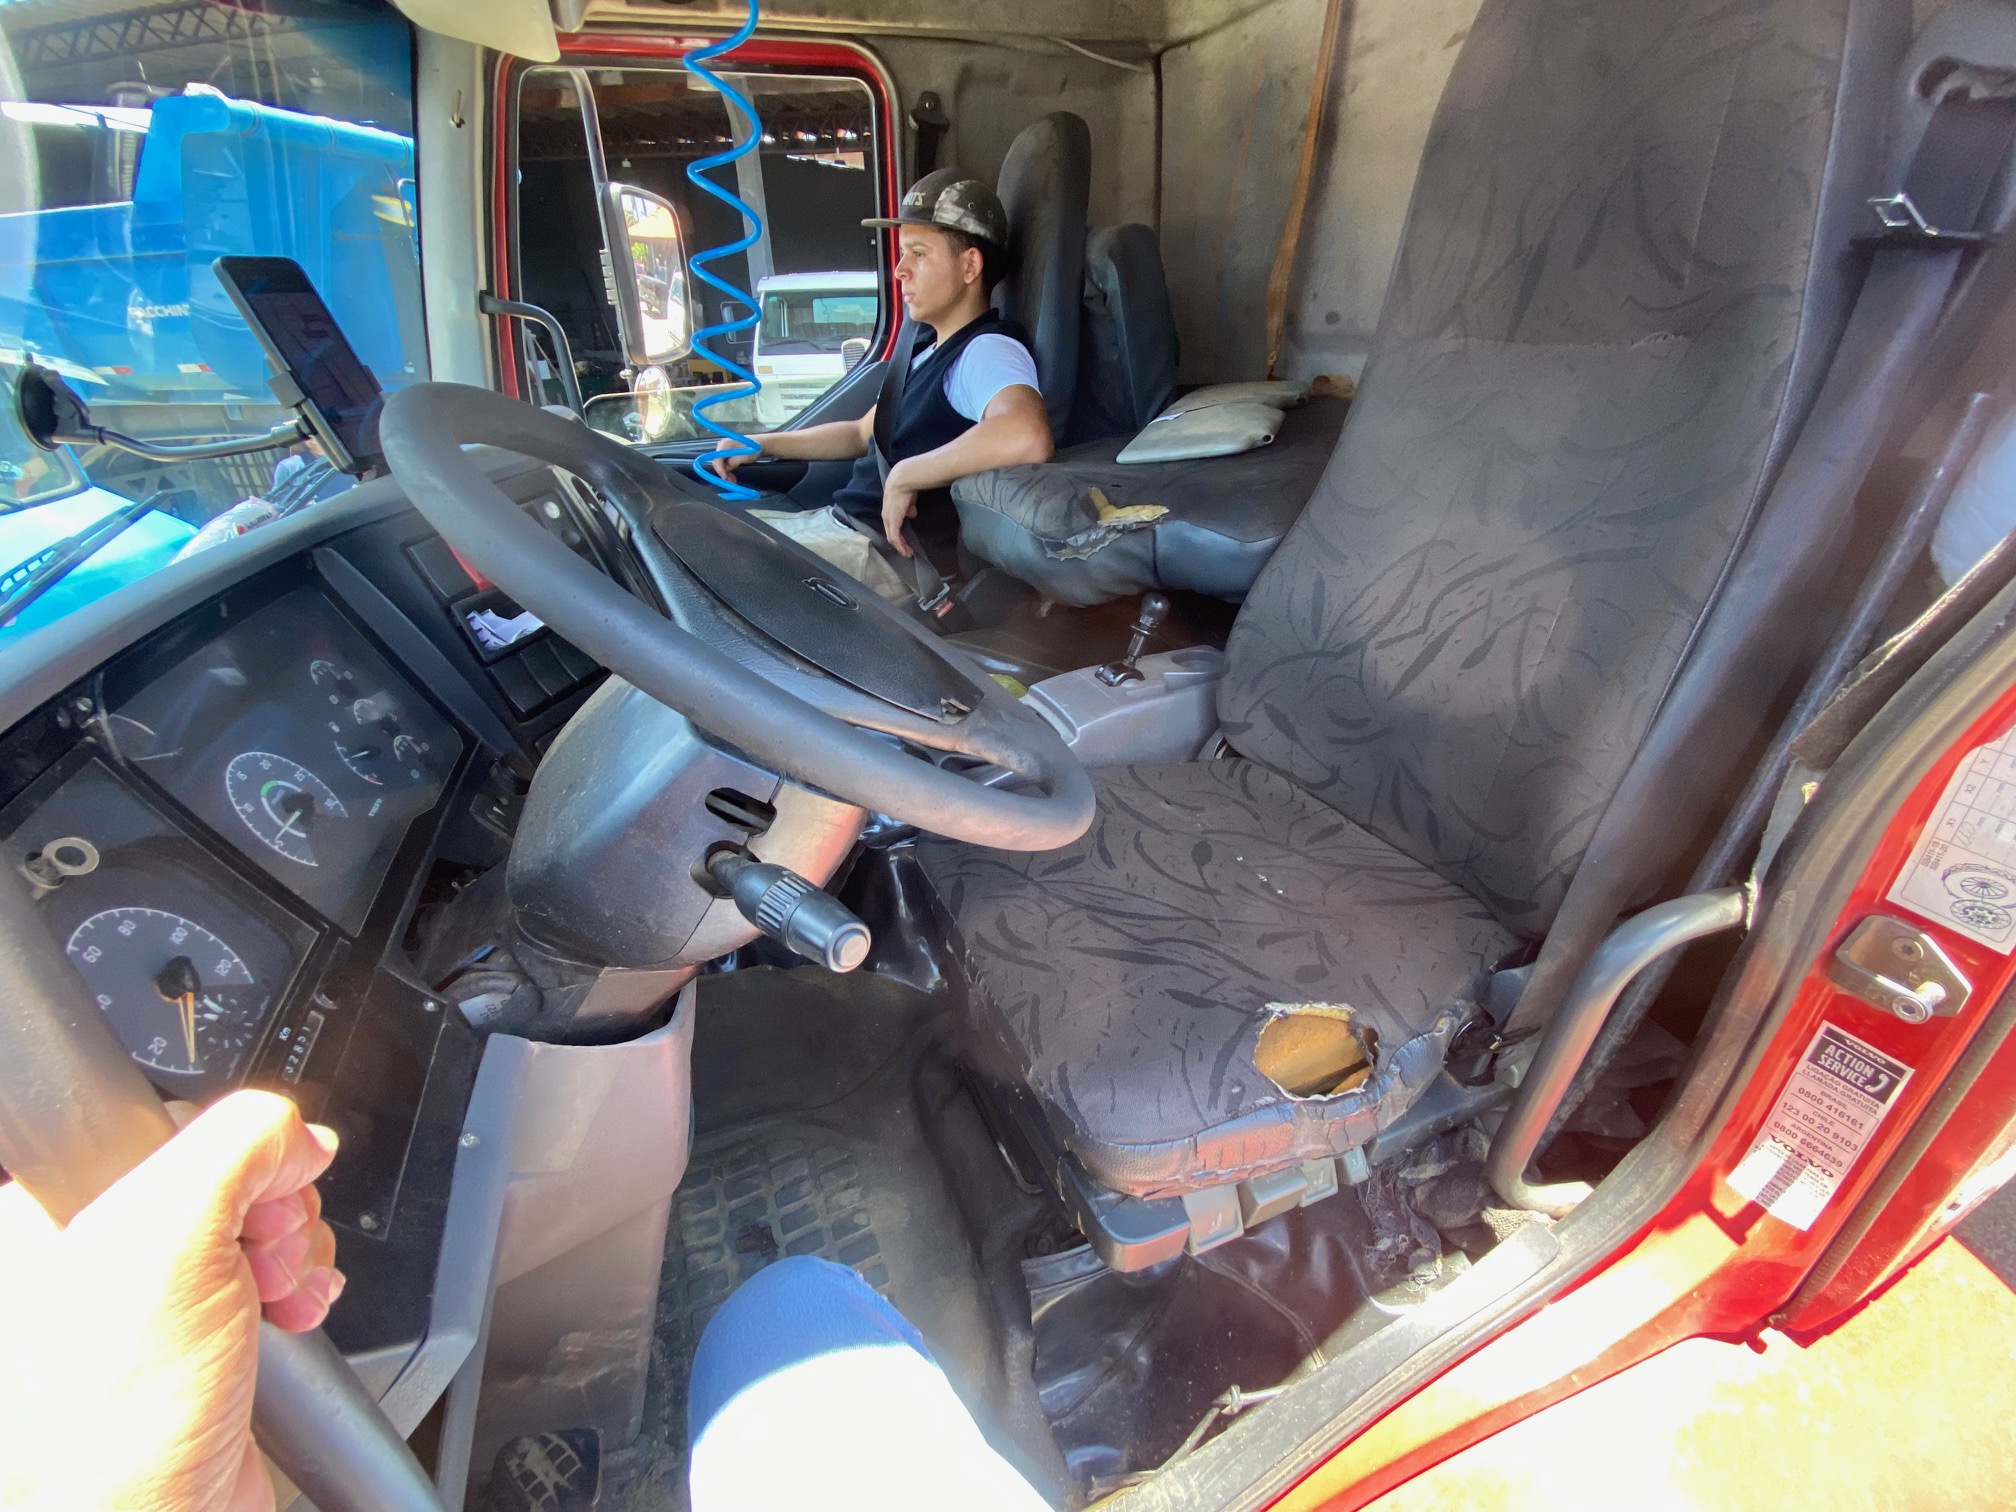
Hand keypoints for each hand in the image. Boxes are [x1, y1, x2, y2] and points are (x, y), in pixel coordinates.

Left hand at [0, 1091, 341, 1511]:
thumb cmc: (123, 1417)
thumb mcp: (172, 1236)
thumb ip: (239, 1146)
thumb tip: (296, 1135)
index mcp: (53, 1211)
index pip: (169, 1120)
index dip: (231, 1151)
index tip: (251, 1188)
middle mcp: (97, 1251)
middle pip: (231, 1173)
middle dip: (275, 1211)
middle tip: (258, 1258)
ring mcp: (152, 1298)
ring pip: (261, 1224)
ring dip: (294, 1256)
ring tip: (276, 1300)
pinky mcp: (203, 1335)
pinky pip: (274, 1278)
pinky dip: (301, 1293)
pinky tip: (289, 1319)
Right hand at [709, 435, 762, 480]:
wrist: (758, 445)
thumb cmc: (753, 449)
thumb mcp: (745, 456)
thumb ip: (734, 461)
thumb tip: (726, 468)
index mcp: (725, 444)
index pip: (717, 458)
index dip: (720, 468)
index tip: (725, 477)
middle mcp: (721, 446)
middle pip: (717, 462)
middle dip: (723, 473)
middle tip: (730, 482)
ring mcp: (723, 451)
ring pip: (721, 465)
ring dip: (726, 474)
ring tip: (733, 481)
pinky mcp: (726, 455)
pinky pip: (724, 465)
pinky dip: (728, 472)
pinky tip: (732, 478)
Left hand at [881, 469, 919, 556]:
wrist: (902, 481)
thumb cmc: (906, 487)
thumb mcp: (908, 501)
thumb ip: (909, 508)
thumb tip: (911, 514)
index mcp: (889, 511)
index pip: (892, 527)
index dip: (898, 535)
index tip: (906, 543)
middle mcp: (886, 517)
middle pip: (890, 534)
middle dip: (899, 544)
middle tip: (907, 552)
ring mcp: (888, 520)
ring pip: (892, 537)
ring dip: (900, 546)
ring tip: (908, 553)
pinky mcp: (893, 522)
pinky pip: (895, 537)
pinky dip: (900, 545)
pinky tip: (906, 551)